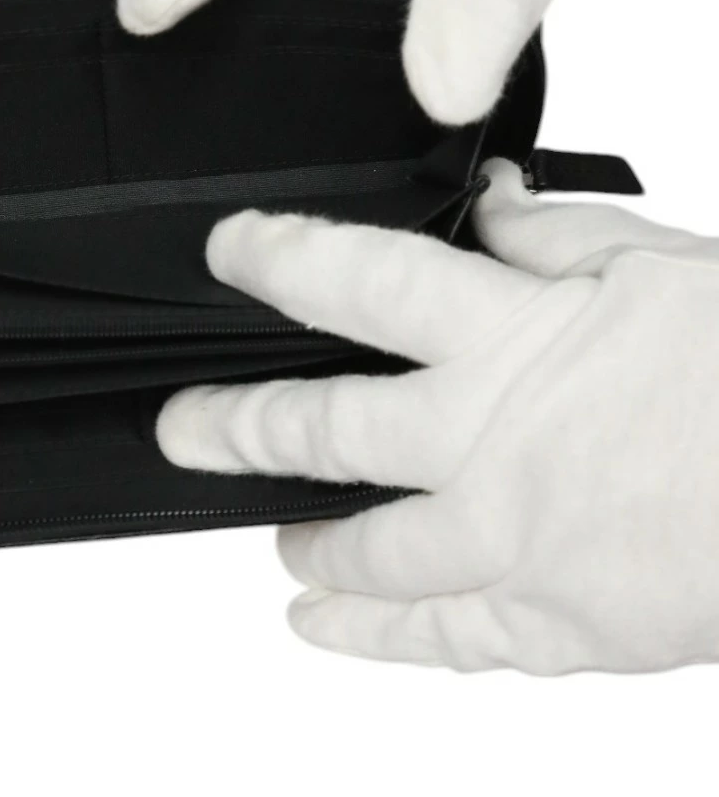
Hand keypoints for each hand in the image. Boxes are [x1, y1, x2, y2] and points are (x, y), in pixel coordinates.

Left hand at [156, 160, 718, 673]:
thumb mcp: (658, 266)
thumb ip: (552, 236)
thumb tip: (483, 202)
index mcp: (516, 341)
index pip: (364, 282)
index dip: (284, 260)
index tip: (229, 250)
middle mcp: (494, 446)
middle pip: (330, 433)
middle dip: (241, 429)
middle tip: (183, 429)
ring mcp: (519, 546)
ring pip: (374, 552)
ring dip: (308, 543)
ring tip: (272, 539)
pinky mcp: (560, 626)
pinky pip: (445, 639)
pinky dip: (375, 636)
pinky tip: (319, 627)